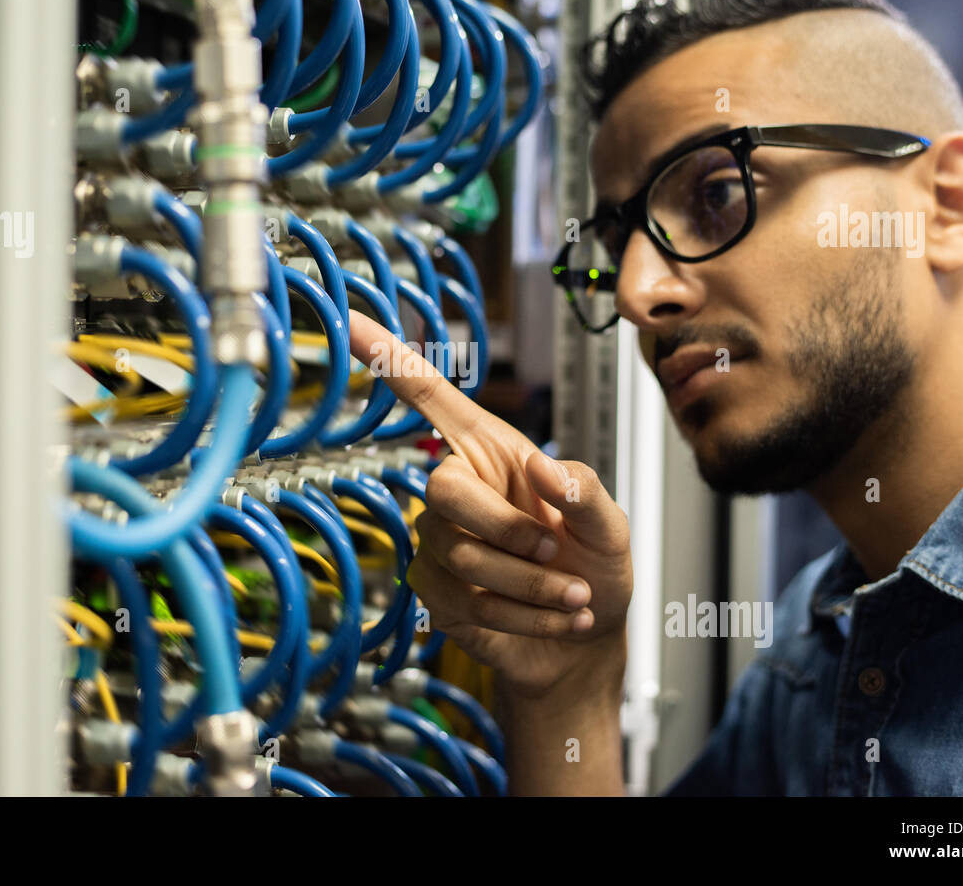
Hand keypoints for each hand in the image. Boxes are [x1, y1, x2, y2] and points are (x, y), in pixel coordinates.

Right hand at [349, 311, 632, 698]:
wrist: (587, 643)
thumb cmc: (595, 567)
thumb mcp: (612, 526)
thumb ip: (585, 493)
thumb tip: (543, 468)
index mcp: (493, 451)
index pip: (432, 398)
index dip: (390, 360)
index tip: (351, 320)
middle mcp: (457, 489)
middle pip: (441, 489)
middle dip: (508, 529)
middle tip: (557, 552)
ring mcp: (438, 542)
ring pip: (460, 556)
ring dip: (531, 584)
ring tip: (576, 597)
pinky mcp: (435, 591)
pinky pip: (465, 602)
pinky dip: (526, 617)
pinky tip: (560, 619)